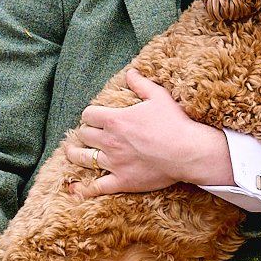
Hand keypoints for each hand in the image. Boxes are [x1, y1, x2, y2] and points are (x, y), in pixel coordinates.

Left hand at [65, 72, 233, 193]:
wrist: (188, 152)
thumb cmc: (174, 123)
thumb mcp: (158, 96)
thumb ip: (141, 84)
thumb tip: (130, 72)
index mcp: (115, 120)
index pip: (89, 114)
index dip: (90, 114)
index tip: (94, 116)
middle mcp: (110, 141)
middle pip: (84, 134)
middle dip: (85, 132)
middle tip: (88, 133)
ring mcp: (114, 163)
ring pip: (83, 158)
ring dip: (75, 154)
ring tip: (72, 153)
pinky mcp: (122, 181)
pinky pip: (97, 187)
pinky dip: (84, 188)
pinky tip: (75, 188)